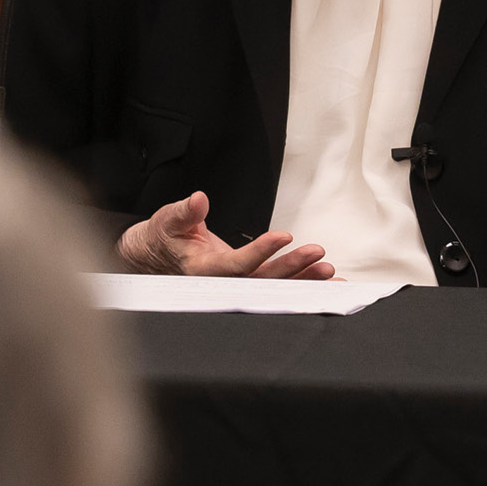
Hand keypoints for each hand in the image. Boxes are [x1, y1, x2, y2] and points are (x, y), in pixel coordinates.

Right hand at [116, 191, 334, 278]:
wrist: (158, 255)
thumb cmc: (164, 237)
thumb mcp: (168, 220)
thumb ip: (185, 212)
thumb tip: (199, 199)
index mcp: (202, 271)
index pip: (236, 265)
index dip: (260, 252)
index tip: (283, 236)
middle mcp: (222, 284)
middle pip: (261, 280)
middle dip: (291, 269)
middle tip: (317, 255)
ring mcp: (236, 284)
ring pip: (272, 286)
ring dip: (302, 279)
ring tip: (328, 271)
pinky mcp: (246, 280)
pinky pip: (275, 284)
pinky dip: (300, 283)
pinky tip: (324, 280)